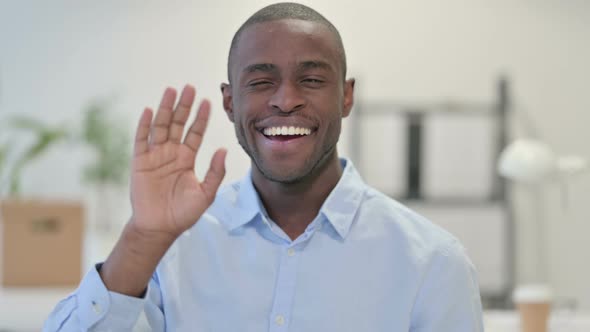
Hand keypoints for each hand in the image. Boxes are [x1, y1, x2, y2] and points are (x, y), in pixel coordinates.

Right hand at [129, 85, 225, 237]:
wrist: (160, 227)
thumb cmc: (184, 213)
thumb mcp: (206, 193)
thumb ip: (215, 172)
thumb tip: (223, 150)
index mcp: (187, 158)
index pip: (195, 132)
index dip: (201, 118)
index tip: (208, 101)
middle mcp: (171, 153)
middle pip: (178, 124)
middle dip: (184, 106)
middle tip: (190, 88)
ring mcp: (155, 156)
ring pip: (161, 127)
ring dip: (165, 109)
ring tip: (171, 91)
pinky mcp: (140, 162)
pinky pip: (142, 140)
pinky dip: (145, 125)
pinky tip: (150, 110)